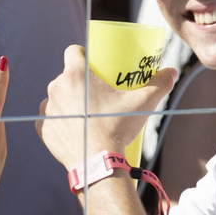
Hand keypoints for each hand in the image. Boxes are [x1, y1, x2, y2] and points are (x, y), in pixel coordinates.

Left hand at [37, 45, 173, 168]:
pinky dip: (59, 120)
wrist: (97, 163)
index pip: (73, 52)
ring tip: (84, 112)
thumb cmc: (118, 127)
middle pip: (66, 76)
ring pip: (57, 97)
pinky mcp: (43, 127)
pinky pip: (49, 118)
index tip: (92, 64)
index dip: (82, 55)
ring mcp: (48, 108)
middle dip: (78, 82)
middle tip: (95, 94)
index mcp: (76, 74)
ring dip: (67, 100)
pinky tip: (71, 126)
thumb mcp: (143, 103)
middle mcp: (56, 87)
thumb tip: (172, 72)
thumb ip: (160, 84)